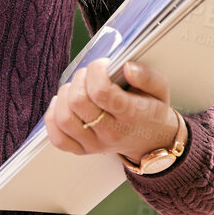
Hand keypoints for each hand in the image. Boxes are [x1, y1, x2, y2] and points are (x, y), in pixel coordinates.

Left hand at [43, 59, 182, 162]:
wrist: (152, 141)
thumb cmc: (152, 111)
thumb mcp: (160, 89)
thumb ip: (147, 76)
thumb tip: (126, 67)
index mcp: (131, 115)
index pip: (101, 91)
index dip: (96, 71)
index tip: (103, 64)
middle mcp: (111, 133)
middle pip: (78, 102)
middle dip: (80, 78)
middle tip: (90, 74)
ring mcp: (94, 144)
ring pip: (63, 118)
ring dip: (65, 94)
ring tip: (78, 87)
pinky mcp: (82, 150)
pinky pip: (57, 138)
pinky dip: (53, 117)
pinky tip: (63, 104)